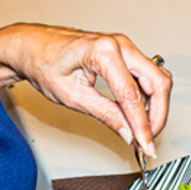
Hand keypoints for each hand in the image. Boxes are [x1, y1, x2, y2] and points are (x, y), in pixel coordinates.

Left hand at [0, 23, 171, 153]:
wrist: (32, 46)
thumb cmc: (43, 63)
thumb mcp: (72, 96)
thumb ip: (105, 115)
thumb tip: (127, 132)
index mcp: (104, 51)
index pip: (133, 95)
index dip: (142, 125)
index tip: (145, 145)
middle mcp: (120, 44)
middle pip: (158, 82)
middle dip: (158, 115)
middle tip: (147, 140)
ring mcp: (124, 46)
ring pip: (158, 78)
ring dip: (156, 106)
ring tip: (142, 130)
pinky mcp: (125, 52)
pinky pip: (148, 74)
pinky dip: (148, 96)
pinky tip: (138, 114)